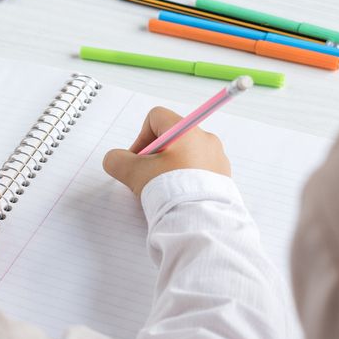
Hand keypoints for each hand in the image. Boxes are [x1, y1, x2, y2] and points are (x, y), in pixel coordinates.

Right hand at [102, 107, 230, 195]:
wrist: (201, 221)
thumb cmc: (171, 191)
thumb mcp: (134, 173)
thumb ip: (117, 161)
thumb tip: (114, 159)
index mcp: (186, 130)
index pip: (157, 118)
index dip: (142, 137)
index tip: (138, 160)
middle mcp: (206, 139)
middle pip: (172, 139)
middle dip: (156, 157)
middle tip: (149, 178)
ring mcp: (218, 158)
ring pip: (187, 156)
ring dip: (172, 169)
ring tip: (166, 192)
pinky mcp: (224, 178)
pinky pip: (201, 172)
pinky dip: (188, 181)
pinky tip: (181, 198)